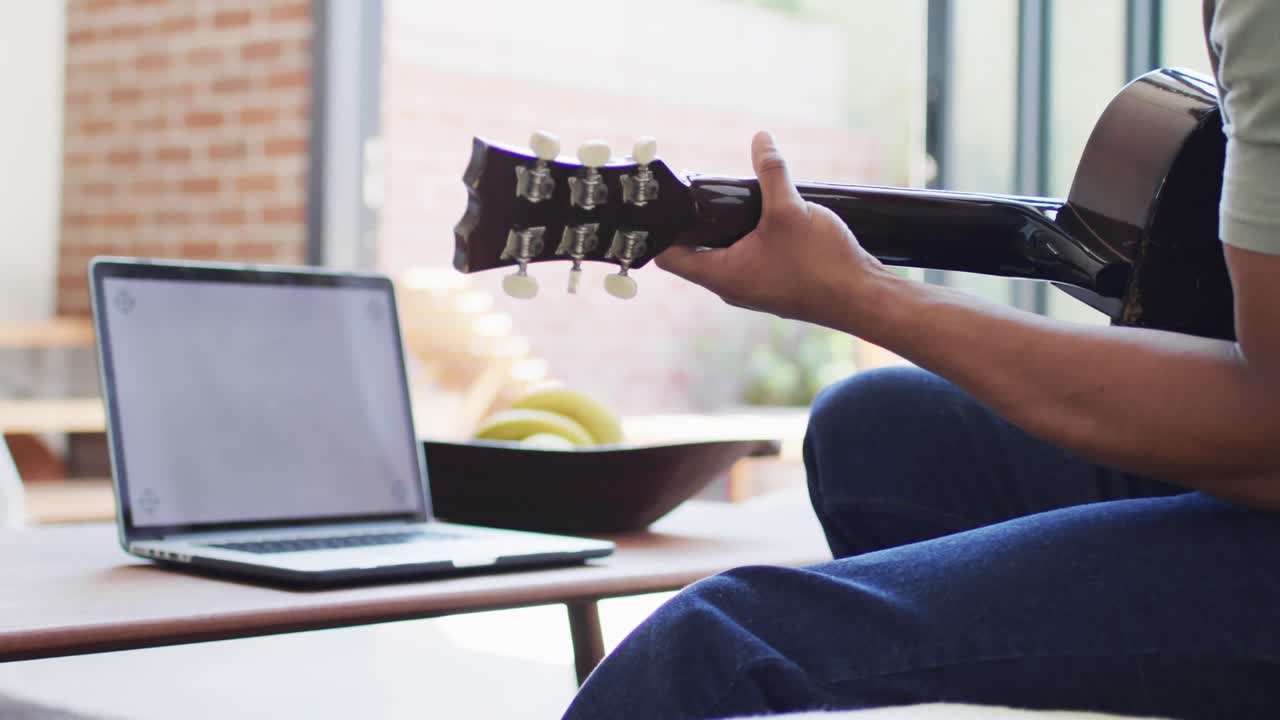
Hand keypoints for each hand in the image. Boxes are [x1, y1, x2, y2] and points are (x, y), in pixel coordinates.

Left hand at [655, 131, 889, 329]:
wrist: (864, 298)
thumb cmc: (822, 265)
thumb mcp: (791, 209)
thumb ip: (772, 172)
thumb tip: (761, 140)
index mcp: (722, 276)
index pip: (669, 257)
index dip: (661, 230)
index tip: (667, 204)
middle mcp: (732, 287)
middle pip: (695, 252)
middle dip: (697, 222)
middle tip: (705, 191)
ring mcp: (754, 288)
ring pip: (725, 254)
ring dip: (726, 228)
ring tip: (736, 199)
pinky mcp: (775, 285)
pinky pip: (750, 258)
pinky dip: (750, 237)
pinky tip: (767, 216)